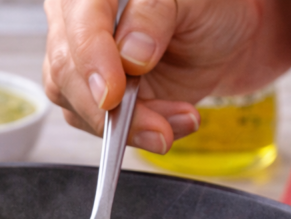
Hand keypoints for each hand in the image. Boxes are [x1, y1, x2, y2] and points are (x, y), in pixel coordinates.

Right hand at [43, 0, 290, 153]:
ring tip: (179, 119)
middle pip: (66, 72)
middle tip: (156, 128)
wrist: (225, 38)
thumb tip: (129, 56)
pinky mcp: (97, 98)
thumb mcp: (191, 0)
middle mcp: (77, 26)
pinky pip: (101, 126)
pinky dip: (138, 133)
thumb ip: (154, 17)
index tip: (113, 95)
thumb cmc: (208, 7)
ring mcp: (84, 65)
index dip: (91, 60)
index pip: (78, 25)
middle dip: (109, 110)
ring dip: (129, 126)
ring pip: (77, 106)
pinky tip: (172, 122)